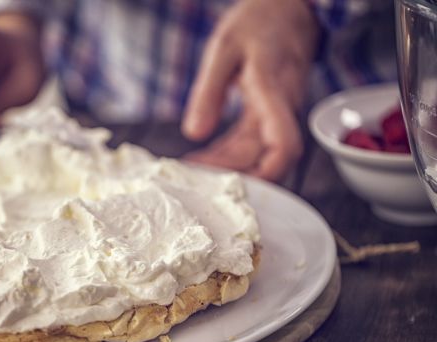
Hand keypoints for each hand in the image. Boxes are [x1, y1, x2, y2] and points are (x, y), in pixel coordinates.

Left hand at [181, 0, 318, 181]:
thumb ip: (208, 92)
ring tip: (193, 170)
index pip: (284, 144)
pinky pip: (253, 142)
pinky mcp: (270, 113)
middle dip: (232, 174)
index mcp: (274, 91)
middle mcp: (282, 108)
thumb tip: (193, 134)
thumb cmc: (258, 22)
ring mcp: (278, 112)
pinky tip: (205, 157)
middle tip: (194, 179)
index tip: (239, 186)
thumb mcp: (223, 49)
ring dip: (228, 167)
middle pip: (265, 158)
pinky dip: (230, 154)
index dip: (268, 172)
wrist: (287, 8)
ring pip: (257, 153)